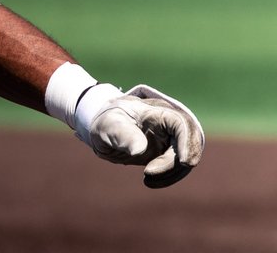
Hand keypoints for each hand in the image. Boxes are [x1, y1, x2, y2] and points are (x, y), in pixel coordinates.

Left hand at [77, 83, 204, 187]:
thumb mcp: (109, 125)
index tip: (185, 162)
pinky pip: (177, 168)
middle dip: (175, 163)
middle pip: (188, 143)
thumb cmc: (107, 121)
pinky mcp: (168, 154)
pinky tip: (149, 181)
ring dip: (170, 173)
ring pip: (185, 158)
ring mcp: (171, 140)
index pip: (181, 123)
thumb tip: (140, 151)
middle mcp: (169, 125)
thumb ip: (124, 135)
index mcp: (157, 111)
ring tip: (147, 178)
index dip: (188, 141)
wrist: (105, 129)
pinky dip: (167, 177)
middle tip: (149, 172)